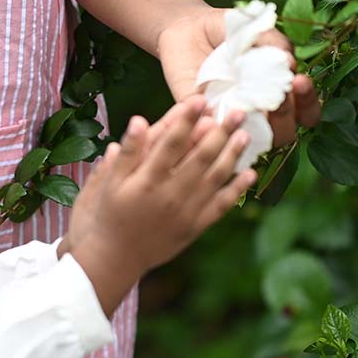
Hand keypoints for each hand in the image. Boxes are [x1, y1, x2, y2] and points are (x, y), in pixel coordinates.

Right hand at [66, 96, 255, 314]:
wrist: (115, 259)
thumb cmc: (109, 216)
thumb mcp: (109, 183)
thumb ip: (128, 153)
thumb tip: (138, 120)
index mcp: (147, 180)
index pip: (171, 142)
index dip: (186, 119)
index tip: (200, 99)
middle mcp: (170, 194)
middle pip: (201, 156)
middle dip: (220, 132)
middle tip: (236, 111)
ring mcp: (186, 212)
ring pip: (215, 178)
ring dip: (232, 155)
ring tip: (245, 135)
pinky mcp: (195, 227)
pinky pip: (221, 206)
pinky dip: (237, 190)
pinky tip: (249, 174)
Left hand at [156, 5, 320, 145]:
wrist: (185, 26)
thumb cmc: (225, 30)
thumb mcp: (253, 29)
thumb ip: (273, 42)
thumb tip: (289, 63)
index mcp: (276, 92)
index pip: (304, 112)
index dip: (308, 103)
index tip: (300, 81)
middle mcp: (257, 111)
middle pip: (284, 132)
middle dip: (287, 114)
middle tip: (280, 91)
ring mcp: (230, 118)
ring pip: (252, 140)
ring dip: (254, 126)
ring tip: (252, 103)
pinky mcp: (202, 119)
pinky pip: (213, 134)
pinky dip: (218, 127)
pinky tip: (217, 114)